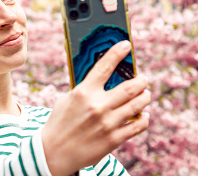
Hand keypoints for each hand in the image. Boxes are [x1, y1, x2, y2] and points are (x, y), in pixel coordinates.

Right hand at [41, 40, 150, 175]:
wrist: (53, 152)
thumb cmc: (59, 123)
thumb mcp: (67, 99)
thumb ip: (85, 89)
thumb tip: (103, 79)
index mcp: (83, 92)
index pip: (104, 67)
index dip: (117, 53)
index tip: (127, 44)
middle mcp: (97, 106)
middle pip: (130, 87)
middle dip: (141, 81)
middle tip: (143, 79)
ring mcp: (107, 123)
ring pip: (138, 105)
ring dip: (145, 97)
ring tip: (144, 95)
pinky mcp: (114, 139)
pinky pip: (138, 126)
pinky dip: (144, 118)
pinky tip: (142, 115)